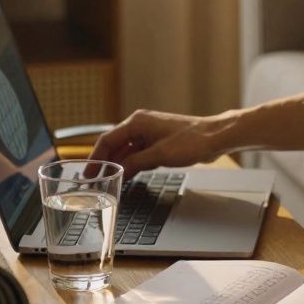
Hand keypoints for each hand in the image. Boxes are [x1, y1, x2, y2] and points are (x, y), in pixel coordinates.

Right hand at [87, 110, 222, 173]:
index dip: (95, 158)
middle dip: (105, 162)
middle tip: (95, 180)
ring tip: (108, 181)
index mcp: (137, 122)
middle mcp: (141, 125)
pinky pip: (139, 153)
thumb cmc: (191, 141)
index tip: (88, 173)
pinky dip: (133, 164)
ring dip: (119, 165)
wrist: (214, 137)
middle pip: (116, 145)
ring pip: (127, 150)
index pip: (108, 140)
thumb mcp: (158, 155)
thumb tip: (118, 173)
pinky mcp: (159, 141)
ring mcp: (150, 133)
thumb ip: (135, 163)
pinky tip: (128, 176)